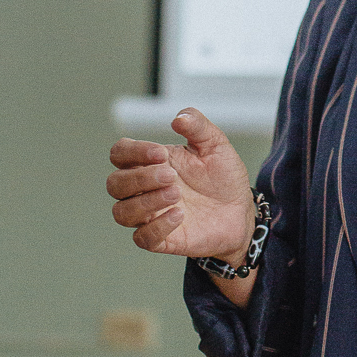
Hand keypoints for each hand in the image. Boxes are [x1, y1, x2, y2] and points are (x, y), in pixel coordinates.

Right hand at [108, 109, 252, 263]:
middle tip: (171, 175)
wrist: (241, 211)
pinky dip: (157, 226)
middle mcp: (144, 189)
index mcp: (151, 162)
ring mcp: (151, 214)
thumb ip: (198, 126)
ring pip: (122, 212)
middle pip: (114, 184)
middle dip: (139, 178)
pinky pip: (142, 238)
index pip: (120, 153)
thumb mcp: (216, 145)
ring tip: (176, 194)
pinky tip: (179, 215)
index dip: (132, 152)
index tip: (160, 154)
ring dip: (145, 203)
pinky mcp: (161, 239)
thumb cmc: (223, 177)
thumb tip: (178, 117)